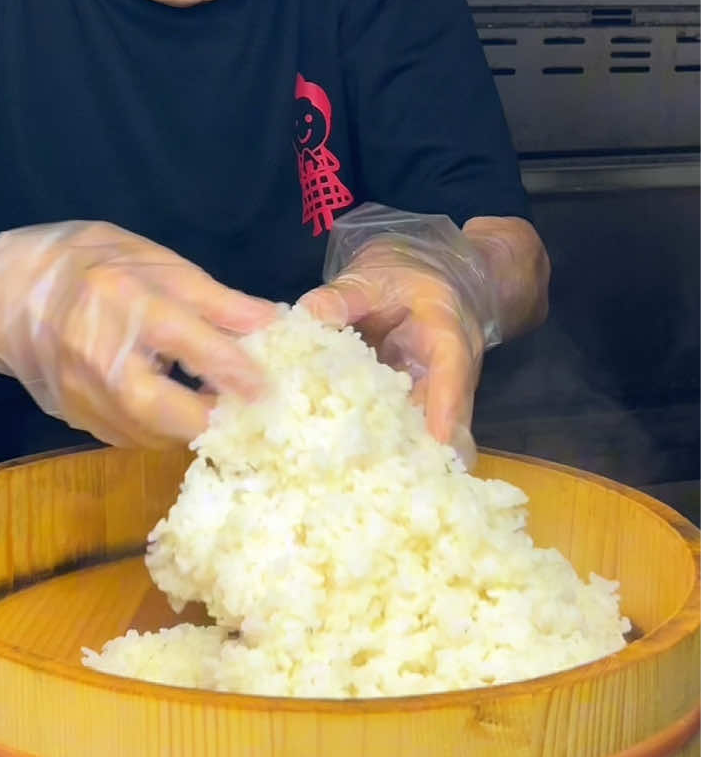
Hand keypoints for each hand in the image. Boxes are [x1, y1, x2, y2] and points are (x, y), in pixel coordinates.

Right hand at [0, 221, 275, 446]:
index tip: (276, 388)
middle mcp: (101, 359)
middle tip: (249, 410)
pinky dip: (163, 427)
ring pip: (154, 434)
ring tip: (219, 405)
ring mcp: (84, 398)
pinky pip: (133, 435)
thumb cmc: (86, 262)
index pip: (195, 347)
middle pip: (170, 413)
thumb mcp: (154, 261)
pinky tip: (178, 405)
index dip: (241, 371)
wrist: (3, 294)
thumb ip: (214, 299)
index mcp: (126, 305)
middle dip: (216, 419)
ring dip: (193, 427)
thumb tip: (271, 324)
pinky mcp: (78, 421)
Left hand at [298, 209, 500, 461]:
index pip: (453, 370)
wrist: (425, 275)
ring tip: (367, 484)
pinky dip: (383, 447)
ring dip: (405, 458)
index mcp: (447, 333)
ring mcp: (434, 394)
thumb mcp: (372, 276)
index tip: (439, 443)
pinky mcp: (413, 406)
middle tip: (392, 482)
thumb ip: (341, 296)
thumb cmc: (404, 272)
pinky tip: (346, 467)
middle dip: (427, 452)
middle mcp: (448, 373)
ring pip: (429, 433)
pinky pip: (404, 430)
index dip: (446, 407)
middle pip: (449, 420)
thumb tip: (304, 317)